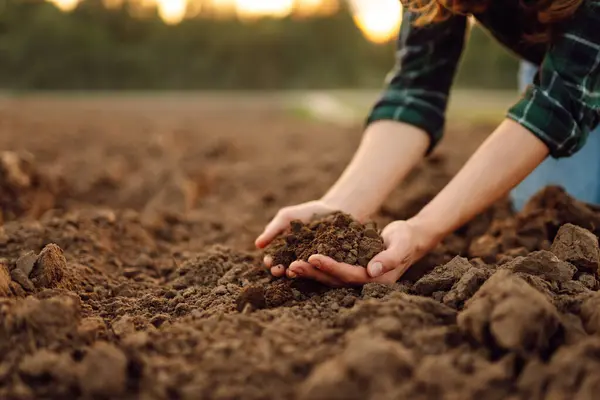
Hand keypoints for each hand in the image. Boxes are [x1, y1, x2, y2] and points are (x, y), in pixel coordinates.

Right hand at [255, 200, 342, 276]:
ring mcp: (310, 262)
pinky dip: (313, 268)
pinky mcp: (324, 262)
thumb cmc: (305, 213)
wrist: (331, 209)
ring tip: (292, 273)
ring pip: (300, 270)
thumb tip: (257, 245)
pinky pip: (317, 266)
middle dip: (280, 270)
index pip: (274, 258)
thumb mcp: (287, 217)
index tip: (268, 261)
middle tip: (278, 271)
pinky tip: (310, 267)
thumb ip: (273, 230)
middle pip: (285, 268)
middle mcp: (296, 259)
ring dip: (294, 272)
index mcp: (284, 250)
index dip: (270, 261)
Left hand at [268, 219, 437, 286]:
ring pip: (328, 277)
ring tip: (290, 265)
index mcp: (376, 279)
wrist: (408, 239)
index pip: (348, 274)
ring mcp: (356, 277)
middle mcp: (363, 281)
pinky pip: (329, 271)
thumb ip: (389, 257)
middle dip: (313, 272)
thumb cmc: (406, 239)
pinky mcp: (350, 270)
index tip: (313, 257)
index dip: (330, 267)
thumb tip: (371, 270)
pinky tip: (299, 260)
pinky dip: (315, 267)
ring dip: (310, 272)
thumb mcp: (402, 244)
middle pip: (334, 279)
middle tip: (293, 265)